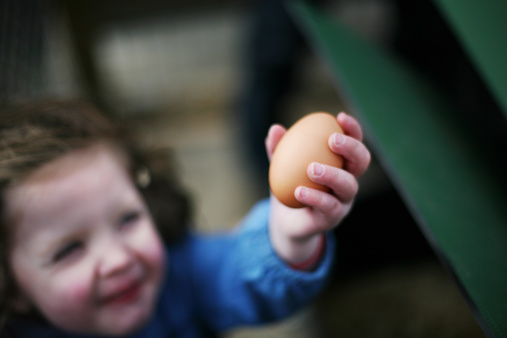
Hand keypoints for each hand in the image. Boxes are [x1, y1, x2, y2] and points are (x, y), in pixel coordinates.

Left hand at [265, 112, 370, 263]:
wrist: (286, 221)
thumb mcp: (281, 166)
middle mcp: (348, 180)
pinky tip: (298, 190)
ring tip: (311, 168)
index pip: (355, 141)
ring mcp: (343, 201)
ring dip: (332, 174)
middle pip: (362, 162)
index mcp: (341, 163)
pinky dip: (315, 197)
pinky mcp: (333, 218)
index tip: (339, 117)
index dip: (352, 128)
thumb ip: (279, 150)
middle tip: (332, 140)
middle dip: (351, 148)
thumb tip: (275, 129)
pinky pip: (329, 206)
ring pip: (348, 186)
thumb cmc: (289, 186)